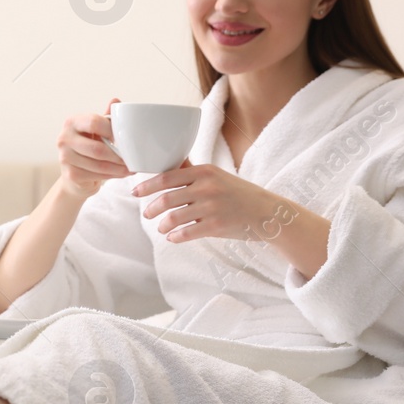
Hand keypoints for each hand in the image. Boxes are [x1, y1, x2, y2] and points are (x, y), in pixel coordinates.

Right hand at [56, 99, 131, 199]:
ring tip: (131, 168)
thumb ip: (105, 118)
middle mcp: (64, 138)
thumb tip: (115, 100)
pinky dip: (113, 175)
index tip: (125, 138)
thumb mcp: (96, 131)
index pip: (94, 122)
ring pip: (99, 164)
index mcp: (72, 122)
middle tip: (132, 159)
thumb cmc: (88, 147)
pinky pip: (97, 176)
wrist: (75, 173)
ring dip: (119, 168)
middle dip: (118, 155)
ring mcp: (65, 158)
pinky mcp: (70, 174)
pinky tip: (121, 174)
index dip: (112, 130)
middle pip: (97, 148)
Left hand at [134, 163, 299, 243]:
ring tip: (161, 228)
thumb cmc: (239, 193)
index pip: (167, 177)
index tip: (135, 192)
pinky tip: (173, 238)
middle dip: (151, 208)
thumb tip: (168, 165)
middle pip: (166, 198)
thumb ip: (193, 171)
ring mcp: (212, 207)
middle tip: (146, 214)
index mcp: (204, 171)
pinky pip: (187, 233)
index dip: (147, 185)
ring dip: (162, 225)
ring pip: (173, 218)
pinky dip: (175, 237)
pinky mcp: (217, 226)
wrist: (268, 212)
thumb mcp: (217, 175)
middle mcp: (207, 187)